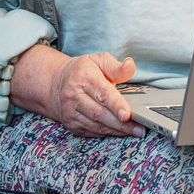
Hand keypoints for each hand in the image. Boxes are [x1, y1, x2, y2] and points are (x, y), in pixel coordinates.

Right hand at [10, 46, 144, 138]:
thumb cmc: (81, 71)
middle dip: (121, 123)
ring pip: (97, 125)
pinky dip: (108, 133)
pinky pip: (93, 132)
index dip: (115, 105)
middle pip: (100, 113)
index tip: (127, 114)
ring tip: (135, 131)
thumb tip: (130, 65)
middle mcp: (74, 96)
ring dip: (117, 130)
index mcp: (83, 78)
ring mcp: (71, 112)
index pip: (102, 93)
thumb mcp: (97, 60)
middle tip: (139, 128)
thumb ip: (115, 66)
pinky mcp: (72, 124)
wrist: (53, 83)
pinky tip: (120, 131)